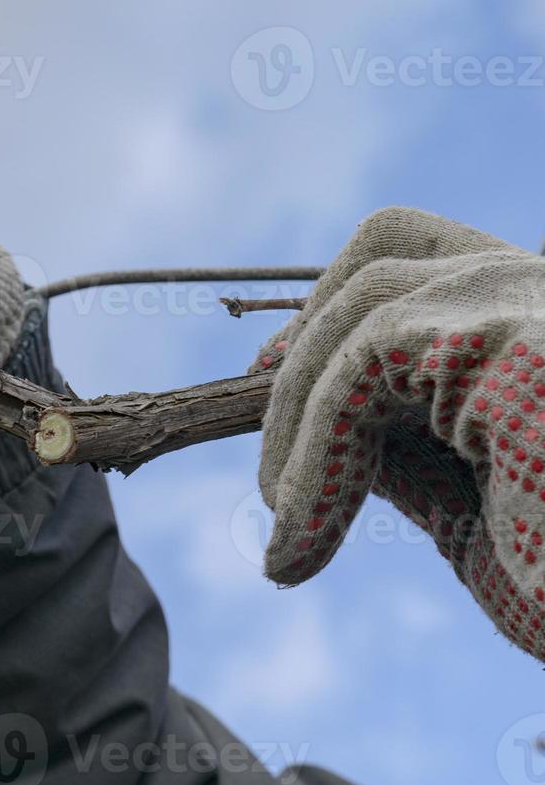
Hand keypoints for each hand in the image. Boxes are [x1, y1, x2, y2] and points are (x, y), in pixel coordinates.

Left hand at [255, 207, 544, 658]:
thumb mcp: (468, 497)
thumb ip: (398, 440)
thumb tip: (310, 418)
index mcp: (538, 310)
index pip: (415, 247)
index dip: (328, 301)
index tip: (267, 370)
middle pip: (381, 255)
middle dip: (301, 352)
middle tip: (266, 458)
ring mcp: (538, 299)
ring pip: (363, 310)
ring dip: (297, 420)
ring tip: (284, 525)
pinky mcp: (518, 344)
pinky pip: (362, 373)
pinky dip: (312, 455)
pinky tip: (300, 538)